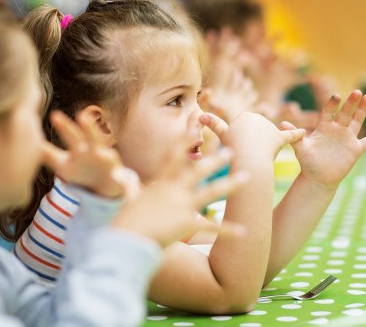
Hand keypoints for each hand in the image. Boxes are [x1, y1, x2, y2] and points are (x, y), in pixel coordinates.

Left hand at [40, 111, 138, 198]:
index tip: (54, 115)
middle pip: (88, 139)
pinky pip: (120, 180)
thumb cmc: (81, 171)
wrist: (105, 186)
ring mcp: (107, 162)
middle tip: (82, 117)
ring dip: (104, 151)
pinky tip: (119, 180)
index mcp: (80, 148)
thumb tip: (29, 146)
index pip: (71, 135)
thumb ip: (47, 154)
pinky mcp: (117, 177)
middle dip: (86, 129)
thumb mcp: (63, 165)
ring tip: (100, 150)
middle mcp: (94, 151)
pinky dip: (121, 180)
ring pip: (106, 154)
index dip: (63, 126)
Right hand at [112, 145, 248, 247]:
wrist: (128, 237)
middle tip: (231, 151)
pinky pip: (211, 227)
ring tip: (246, 178)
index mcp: (161, 183)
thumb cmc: (126, 220)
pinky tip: (243, 232)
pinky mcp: (186, 223)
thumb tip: (119, 177)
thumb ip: (128, 186)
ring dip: (230, 184)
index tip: (195, 127)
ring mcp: (181, 206)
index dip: (185, 140)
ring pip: (211, 192)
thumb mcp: (129, 199)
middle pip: (199, 171)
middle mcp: (174, 190)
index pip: (175, 156)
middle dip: (216, 160)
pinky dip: (228, 230)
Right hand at [201, 112, 305, 158]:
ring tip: (256, 155)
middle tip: (245, 152)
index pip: (242, 129)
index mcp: (245, 115)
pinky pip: (291, 136)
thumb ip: (214, 124)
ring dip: (262, 148)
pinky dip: (297, 135)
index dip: (239, 140)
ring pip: (266, 139)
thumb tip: (200, 114)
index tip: (237, 146)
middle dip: (251, 144)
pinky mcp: (279, 138)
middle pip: (255, 133)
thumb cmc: (232, 148)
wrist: (246, 159)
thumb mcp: (222, 135)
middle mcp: (259, 117)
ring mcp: (270, 127)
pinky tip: (304, 132)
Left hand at [280, 90, 365, 188]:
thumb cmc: (308, 162)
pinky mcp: (356, 149)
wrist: (318, 177)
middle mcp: (337, 130)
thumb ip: (294, 135)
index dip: (332, 105)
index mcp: (324, 127)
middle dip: (351, 103)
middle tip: (357, 92)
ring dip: (363, 110)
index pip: (328, 112)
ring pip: (357, 121)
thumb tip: (282, 124)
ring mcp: (348, 138)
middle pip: (346, 113)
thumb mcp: (301, 148)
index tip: (336, 96)